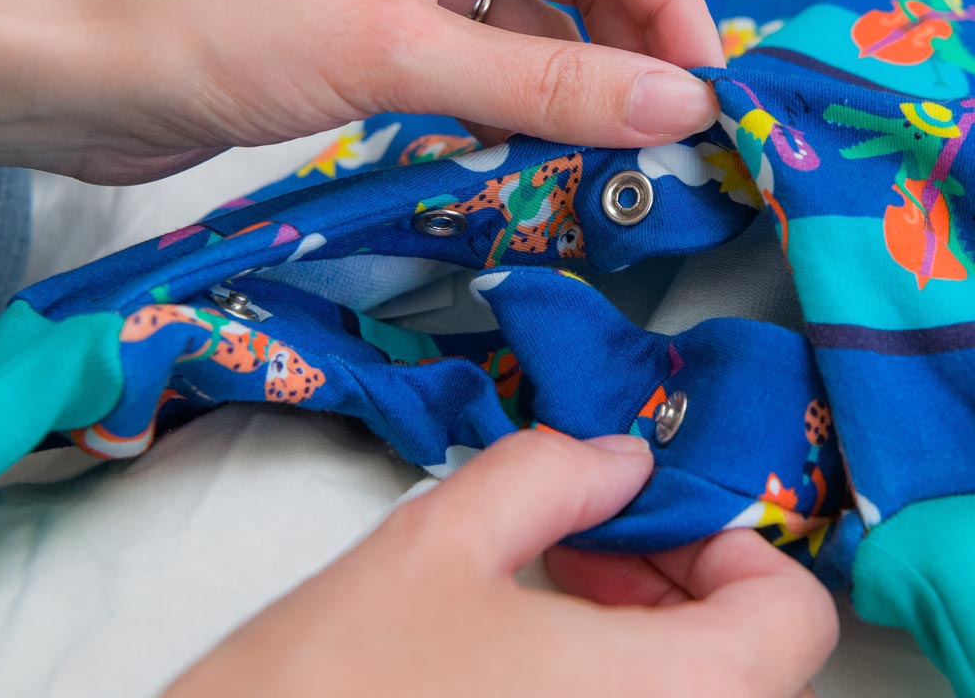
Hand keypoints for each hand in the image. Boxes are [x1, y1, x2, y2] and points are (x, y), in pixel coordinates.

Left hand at [0, 0, 721, 182]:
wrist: (94, 67)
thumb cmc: (227, 23)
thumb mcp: (400, 52)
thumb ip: (543, 84)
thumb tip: (676, 106)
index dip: (670, 0)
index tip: (705, 88)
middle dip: (630, 49)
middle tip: (669, 136)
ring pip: (540, 27)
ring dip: (578, 88)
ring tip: (615, 156)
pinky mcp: (395, 33)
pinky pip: (491, 65)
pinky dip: (522, 109)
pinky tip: (543, 152)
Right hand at [165, 431, 836, 697]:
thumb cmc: (340, 684)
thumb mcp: (440, 540)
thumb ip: (551, 472)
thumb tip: (624, 458)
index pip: (792, 617)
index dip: (730, 545)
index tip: (645, 520)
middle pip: (755, 667)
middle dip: (680, 584)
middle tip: (590, 543)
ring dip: (653, 638)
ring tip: (555, 590)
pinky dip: (619, 689)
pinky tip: (533, 660)